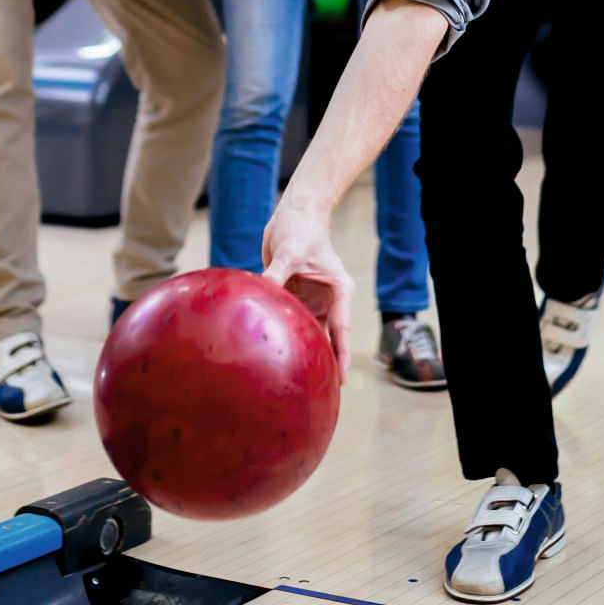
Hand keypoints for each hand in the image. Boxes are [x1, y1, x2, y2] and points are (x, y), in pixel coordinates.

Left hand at [261, 197, 352, 380]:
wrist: (293, 213)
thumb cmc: (300, 228)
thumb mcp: (290, 251)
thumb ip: (277, 274)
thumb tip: (262, 294)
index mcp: (339, 291)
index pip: (341, 330)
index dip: (341, 356)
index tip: (341, 381)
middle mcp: (327, 299)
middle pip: (325, 337)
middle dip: (322, 361)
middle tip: (317, 391)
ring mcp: (310, 299)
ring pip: (305, 331)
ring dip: (299, 349)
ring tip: (292, 380)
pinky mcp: (293, 295)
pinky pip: (286, 319)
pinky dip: (280, 332)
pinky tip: (269, 351)